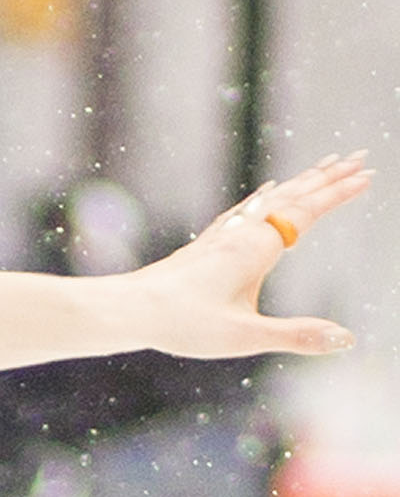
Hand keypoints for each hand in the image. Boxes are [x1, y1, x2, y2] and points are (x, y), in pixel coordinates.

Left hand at [126, 152, 367, 360]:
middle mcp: (241, 233)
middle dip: (328, 177)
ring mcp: (223, 235)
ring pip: (271, 198)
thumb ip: (298, 336)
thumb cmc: (182, 324)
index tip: (368, 175)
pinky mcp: (208, 243)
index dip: (338, 194)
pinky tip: (268, 192)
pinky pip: (247, 208)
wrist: (128, 310)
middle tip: (358, 156)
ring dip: (302, 182)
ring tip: (324, 168)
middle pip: (292, 196)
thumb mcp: (245, 337)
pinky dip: (268, 195)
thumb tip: (347, 340)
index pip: (306, 211)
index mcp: (255, 248)